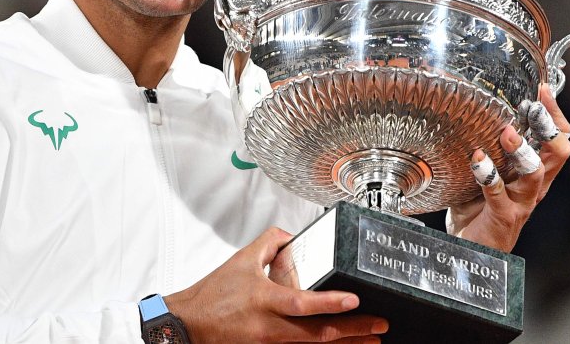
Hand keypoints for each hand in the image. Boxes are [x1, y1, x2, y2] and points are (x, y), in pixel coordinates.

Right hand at [164, 227, 387, 342]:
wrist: (189, 324)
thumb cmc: (213, 295)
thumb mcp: (241, 260)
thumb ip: (270, 243)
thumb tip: (293, 236)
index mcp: (263, 300)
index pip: (302, 303)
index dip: (330, 303)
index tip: (355, 300)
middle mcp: (269, 327)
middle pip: (318, 334)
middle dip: (354, 331)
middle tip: (379, 324)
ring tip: (372, 340)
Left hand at [447, 84, 569, 250]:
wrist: (471, 251)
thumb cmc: (478, 209)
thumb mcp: (486, 173)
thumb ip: (486, 149)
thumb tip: (471, 113)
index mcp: (536, 174)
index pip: (559, 140)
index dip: (556, 115)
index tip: (544, 90)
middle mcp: (535, 187)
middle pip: (558, 153)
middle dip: (548, 126)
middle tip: (533, 105)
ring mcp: (522, 202)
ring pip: (536, 173)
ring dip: (523, 150)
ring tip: (507, 132)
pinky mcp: (503, 216)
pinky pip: (499, 193)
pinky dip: (489, 173)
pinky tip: (477, 158)